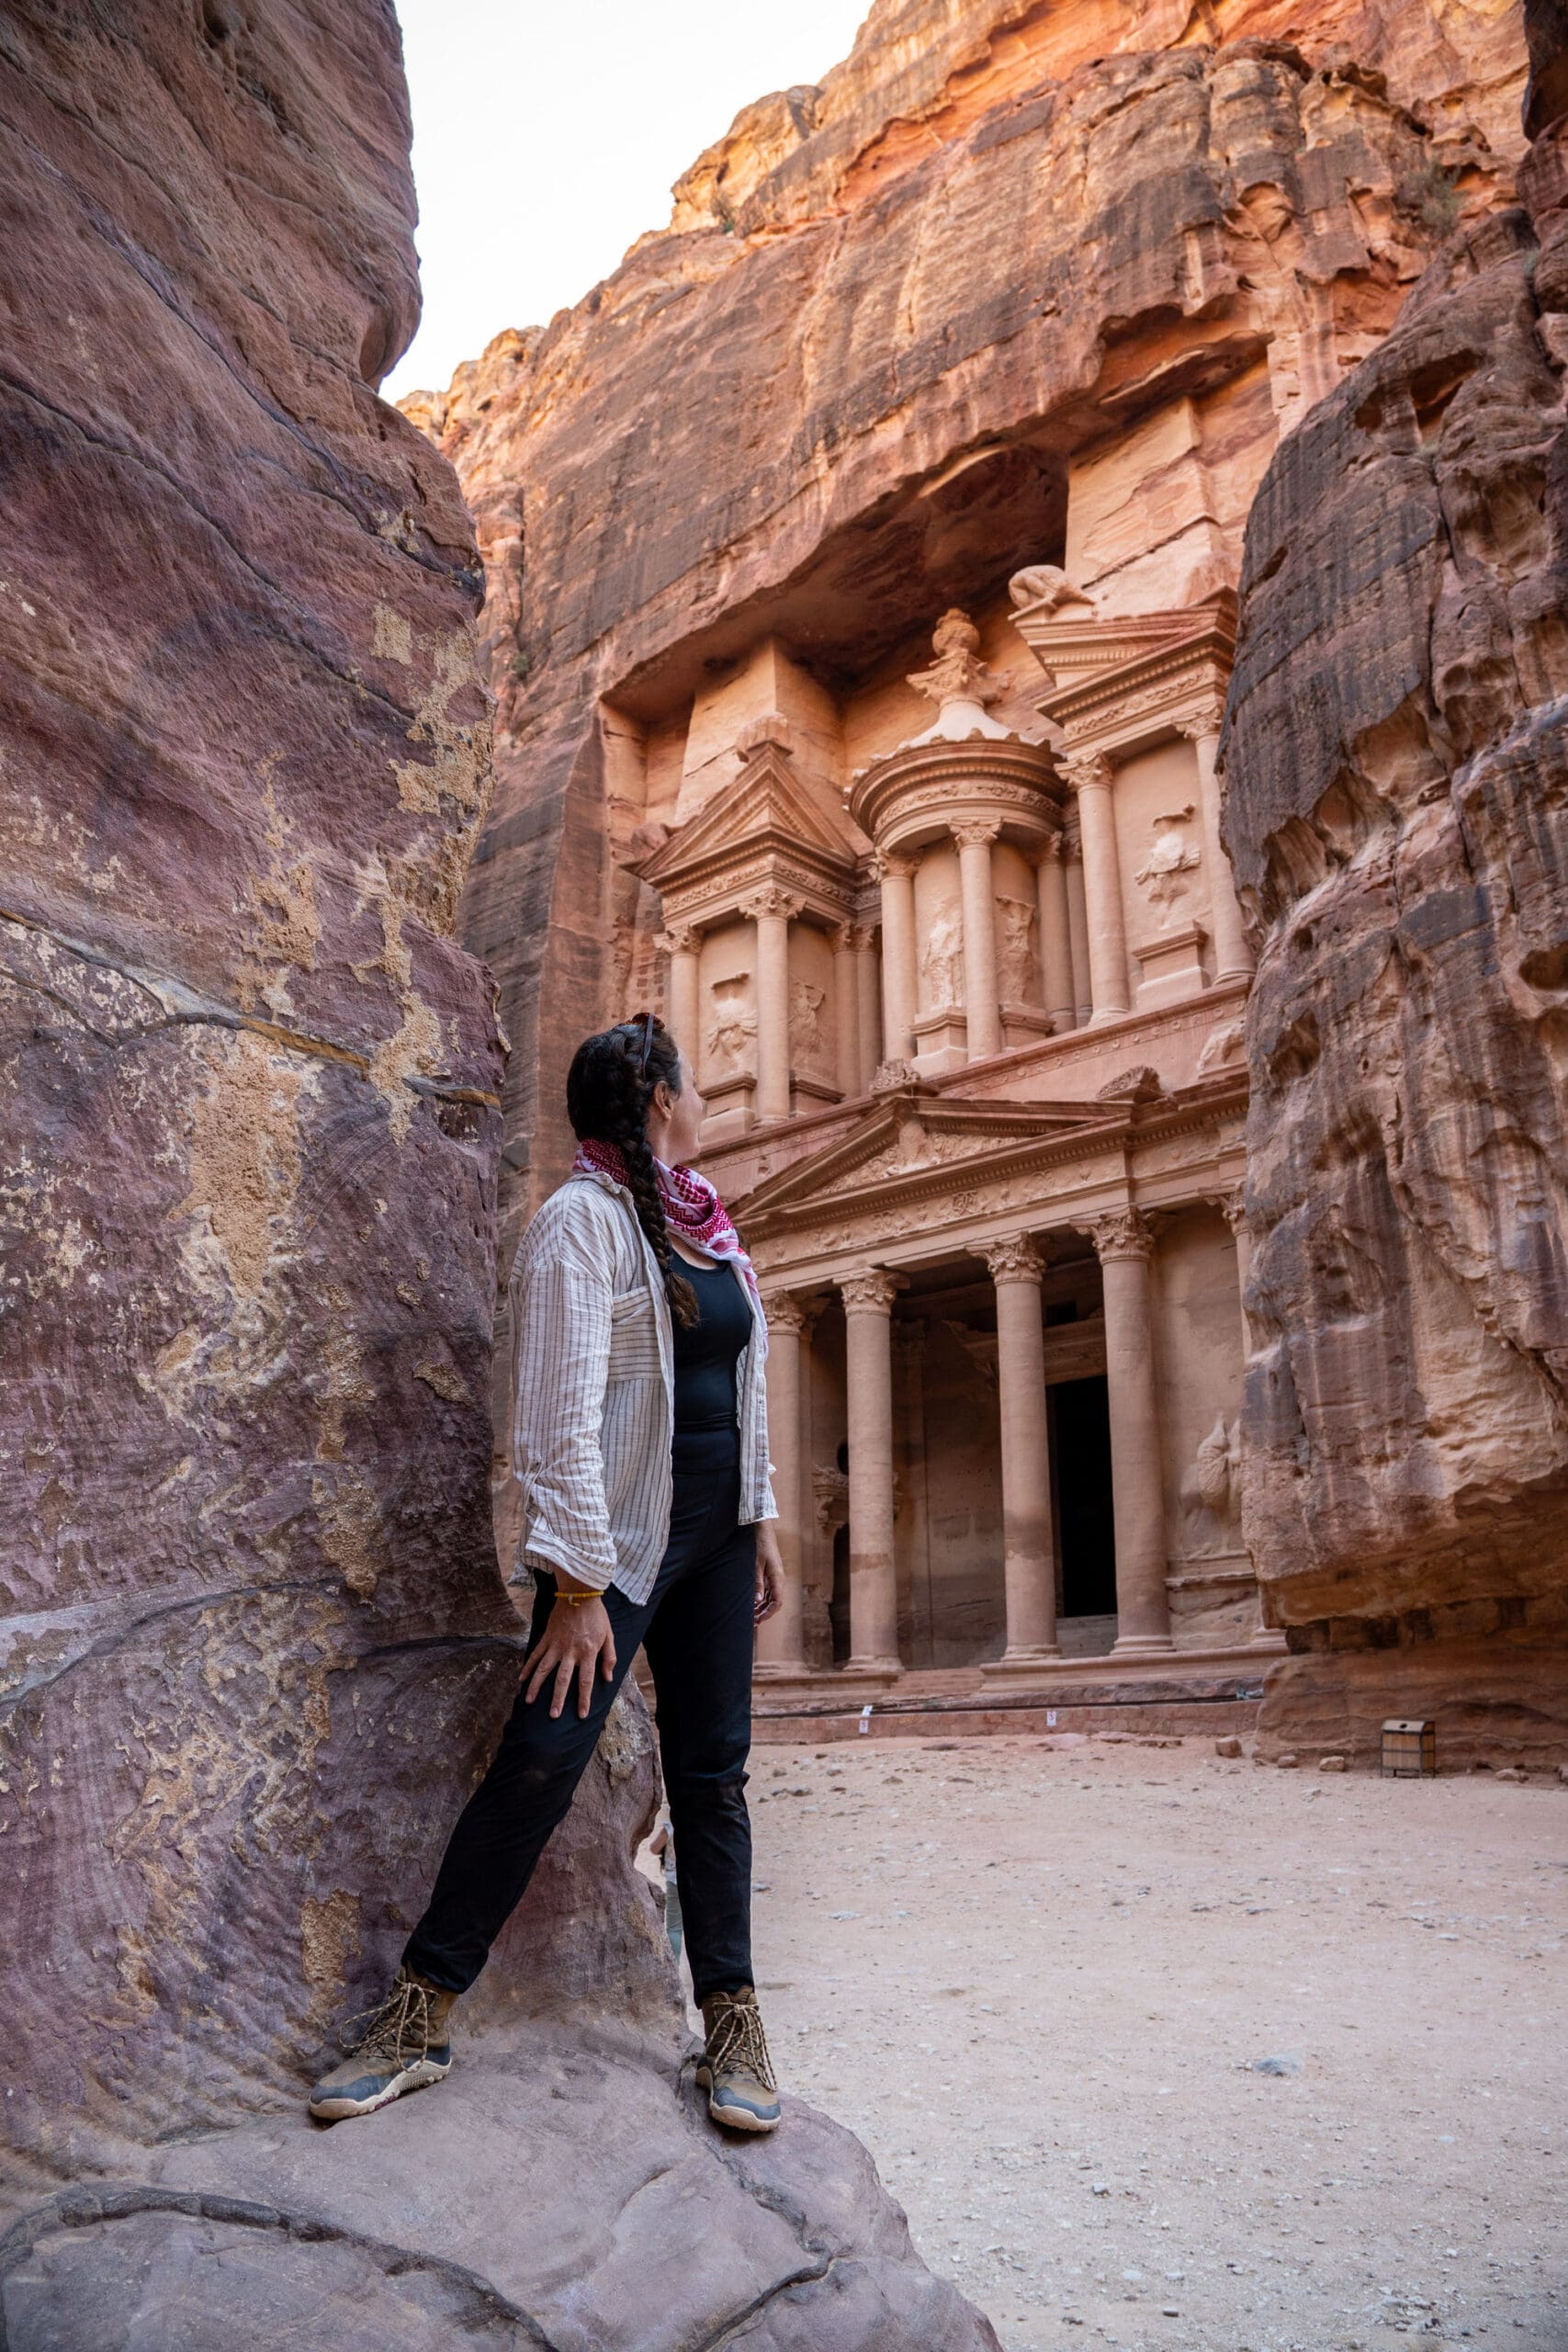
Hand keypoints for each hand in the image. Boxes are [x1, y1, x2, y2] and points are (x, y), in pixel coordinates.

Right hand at [523, 1585, 615, 1719]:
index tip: (580, 1715)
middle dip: (557, 1699)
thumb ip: (609, 1657)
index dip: (583, 1699)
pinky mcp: (547, 1638)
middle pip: (563, 1680)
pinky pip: (535, 1654)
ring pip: (544, 1669)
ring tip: (529, 1701)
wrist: (579, 1593)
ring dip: (536, 1686)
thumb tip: (607, 1678)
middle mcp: (571, 1651)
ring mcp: (556, 1645)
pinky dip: (527, 1667)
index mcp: (588, 1652)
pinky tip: (521, 1679)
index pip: (586, 1681)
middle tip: (553, 1716)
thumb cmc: (596, 1615)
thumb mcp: (609, 1635)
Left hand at [754, 1523, 783, 1624]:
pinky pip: (768, 1591)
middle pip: (775, 1602)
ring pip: (771, 1598)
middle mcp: (778, 1579)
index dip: (769, 1613)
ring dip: (763, 1607)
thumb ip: (757, 1584)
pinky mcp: (771, 1575)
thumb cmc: (759, 1545)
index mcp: (777, 1578)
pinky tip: (753, 1603)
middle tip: (752, 1622)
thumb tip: (758, 1601)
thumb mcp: (755, 1565)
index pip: (777, 1602)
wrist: (763, 1530)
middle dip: (765, 1613)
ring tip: (751, 1615)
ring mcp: (775, 1577)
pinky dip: (762, 1599)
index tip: (758, 1620)